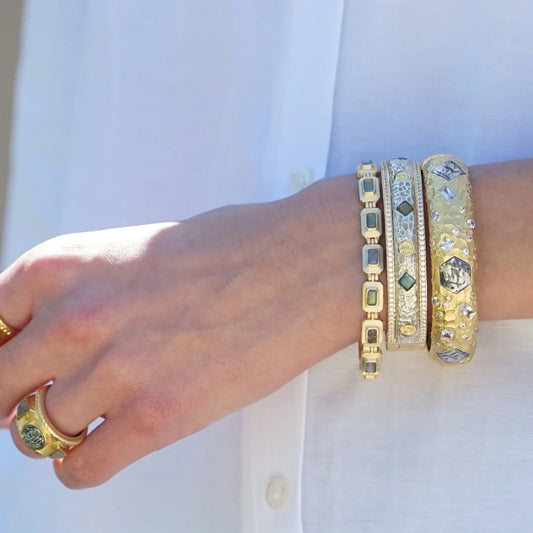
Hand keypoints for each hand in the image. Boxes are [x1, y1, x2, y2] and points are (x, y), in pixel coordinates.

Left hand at [0, 178, 360, 487]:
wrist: (302, 264)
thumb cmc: (232, 249)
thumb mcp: (134, 252)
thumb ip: (83, 293)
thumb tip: (50, 338)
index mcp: (64, 265)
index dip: (2, 353)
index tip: (16, 369)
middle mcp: (76, 318)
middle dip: (15, 398)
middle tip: (40, 401)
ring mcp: (114, 371)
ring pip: (39, 430)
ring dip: (61, 428)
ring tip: (97, 415)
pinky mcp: (156, 418)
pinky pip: (79, 467)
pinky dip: (85, 463)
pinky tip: (110, 443)